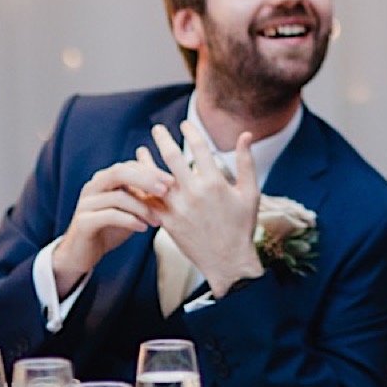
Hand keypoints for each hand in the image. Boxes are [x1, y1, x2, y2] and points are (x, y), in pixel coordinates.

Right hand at [50, 157, 174, 295]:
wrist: (82, 253)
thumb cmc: (109, 228)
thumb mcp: (129, 210)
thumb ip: (143, 197)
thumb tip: (173, 186)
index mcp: (105, 179)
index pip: (130, 166)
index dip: (151, 171)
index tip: (172, 181)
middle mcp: (93, 186)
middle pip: (120, 172)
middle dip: (146, 180)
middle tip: (165, 191)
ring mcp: (86, 203)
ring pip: (117, 196)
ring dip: (142, 207)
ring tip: (158, 220)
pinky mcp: (83, 222)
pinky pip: (109, 216)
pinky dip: (129, 220)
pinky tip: (143, 228)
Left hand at [142, 121, 264, 296]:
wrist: (229, 262)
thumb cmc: (242, 226)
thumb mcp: (251, 193)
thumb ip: (246, 161)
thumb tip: (246, 135)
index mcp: (215, 183)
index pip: (199, 148)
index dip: (190, 132)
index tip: (184, 124)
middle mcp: (194, 193)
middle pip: (172, 158)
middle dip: (163, 139)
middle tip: (157, 129)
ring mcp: (178, 209)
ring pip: (155, 179)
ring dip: (146, 163)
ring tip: (140, 151)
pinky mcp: (167, 223)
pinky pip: (149, 203)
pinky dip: (140, 191)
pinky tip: (135, 182)